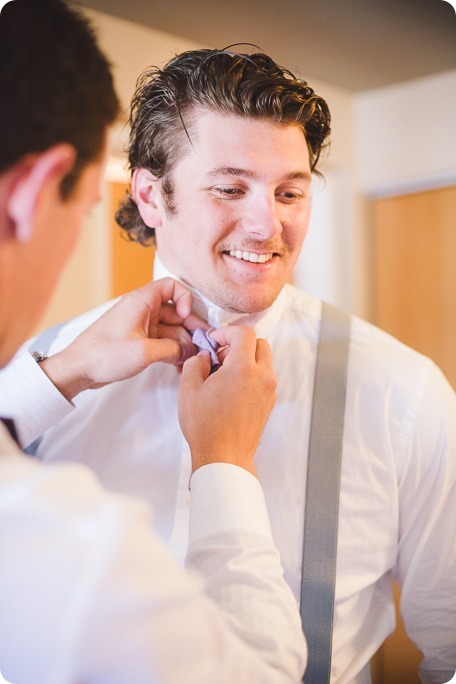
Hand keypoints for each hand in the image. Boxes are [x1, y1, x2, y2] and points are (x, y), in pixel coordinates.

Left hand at [40, 278, 205, 399]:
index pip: (171, 286)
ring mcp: (140, 326)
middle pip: (175, 311)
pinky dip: (172, 350)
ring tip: (191, 360)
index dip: (185, 299)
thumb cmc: (103, 354)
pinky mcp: (137, 340)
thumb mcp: (144, 352)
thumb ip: (173, 349)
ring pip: (171, 328)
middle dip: (190, 327)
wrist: (78, 369)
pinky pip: (162, 341)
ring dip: (182, 343)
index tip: (187, 317)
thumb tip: (190, 352)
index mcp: (141, 302)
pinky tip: (179, 364)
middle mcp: (141, 310)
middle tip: (203, 344)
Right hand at [178, 326, 276, 476]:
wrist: (224, 458)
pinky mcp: (269, 402)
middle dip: (239, 344)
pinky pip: (264, 377)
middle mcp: (262, 377)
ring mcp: (269, 390)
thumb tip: (203, 357)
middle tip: (219, 356)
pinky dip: (251, 374)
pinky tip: (231, 389)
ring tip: (223, 375)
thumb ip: (195, 363)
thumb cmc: (206, 427)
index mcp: (243, 368)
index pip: (244, 333)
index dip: (226, 332)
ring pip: (263, 360)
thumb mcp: (188, 389)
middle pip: (258, 343)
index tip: (214, 341)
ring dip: (246, 359)